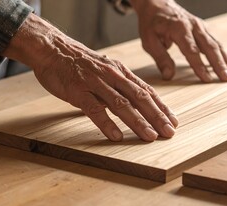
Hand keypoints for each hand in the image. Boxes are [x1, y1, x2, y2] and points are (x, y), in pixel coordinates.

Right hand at [4, 13, 177, 141]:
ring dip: (138, 122)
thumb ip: (121, 86)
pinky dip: (106, 123)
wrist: (53, 48)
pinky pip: (94, 109)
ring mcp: (96, 83)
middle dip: (157, 116)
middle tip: (169, 132)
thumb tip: (138, 104)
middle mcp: (113, 76)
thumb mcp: (107, 70)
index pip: (147, 92)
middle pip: (139, 98)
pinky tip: (116, 136)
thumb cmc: (81, 63)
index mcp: (122, 72)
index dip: (162, 107)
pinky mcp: (78, 91)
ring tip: (150, 136)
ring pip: (121, 104)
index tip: (173, 121)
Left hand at [131, 0, 226, 81]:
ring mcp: (201, 26)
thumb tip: (168, 76)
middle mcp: (193, 26)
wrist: (157, 3)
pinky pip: (216, 43)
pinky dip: (223, 55)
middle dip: (219, 64)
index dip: (199, 66)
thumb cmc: (152, 23)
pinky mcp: (204, 29)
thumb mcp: (149, 41)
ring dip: (226, 60)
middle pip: (209, 47)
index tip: (207, 79)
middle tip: (226, 79)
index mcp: (179, 28)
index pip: (191, 50)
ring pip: (216, 45)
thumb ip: (160, 58)